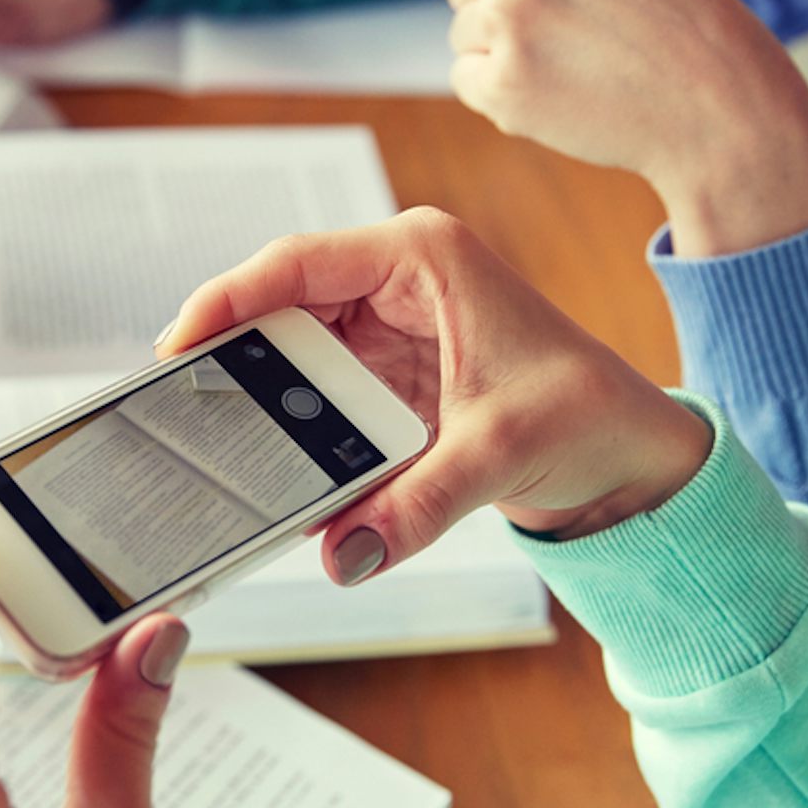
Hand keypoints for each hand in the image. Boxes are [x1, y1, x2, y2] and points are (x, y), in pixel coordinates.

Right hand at [157, 210, 713, 582]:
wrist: (631, 455)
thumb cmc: (590, 417)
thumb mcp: (498, 452)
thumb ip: (415, 503)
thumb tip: (345, 552)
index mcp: (423, 255)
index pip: (297, 260)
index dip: (227, 297)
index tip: (176, 344)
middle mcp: (398, 278)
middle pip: (280, 303)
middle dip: (231, 353)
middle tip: (177, 404)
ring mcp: (389, 324)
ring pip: (291, 349)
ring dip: (259, 395)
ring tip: (211, 437)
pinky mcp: (387, 371)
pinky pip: (316, 390)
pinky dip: (291, 425)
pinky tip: (264, 459)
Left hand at [350, 0, 807, 256]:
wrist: (705, 84)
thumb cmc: (644, 13)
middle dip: (497, 7)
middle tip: (572, 23)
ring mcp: (507, 16)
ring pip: (462, 37)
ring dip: (503, 52)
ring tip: (574, 56)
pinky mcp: (502, 81)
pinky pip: (467, 83)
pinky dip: (502, 93)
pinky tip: (559, 90)